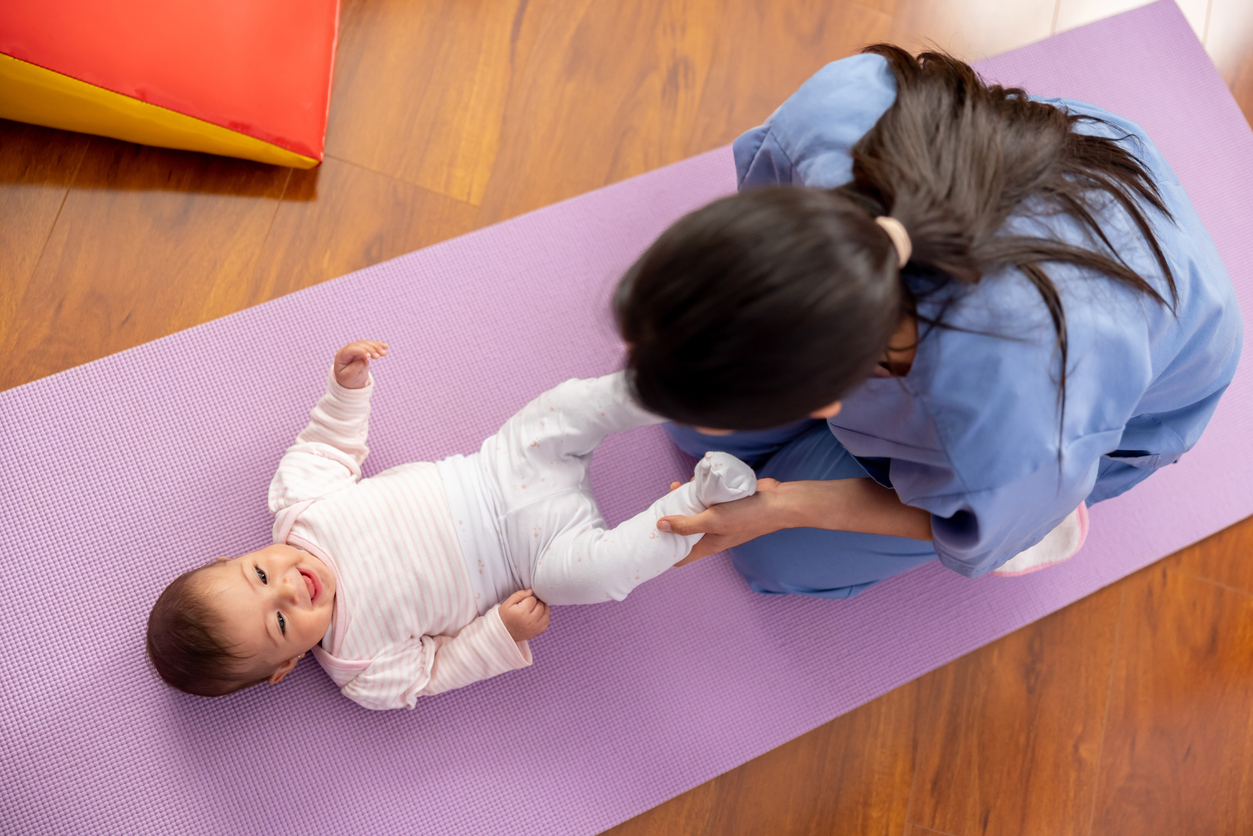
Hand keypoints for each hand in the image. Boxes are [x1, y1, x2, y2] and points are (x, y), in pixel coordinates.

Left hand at [333, 340, 387, 388]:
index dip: (360, 351)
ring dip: (376, 347)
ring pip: (366, 344)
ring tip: (384, 353)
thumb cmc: (348, 379)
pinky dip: (378, 346)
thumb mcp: (349, 377)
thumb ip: (355, 368)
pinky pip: (370, 345)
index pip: (351, 349)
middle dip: (371, 349)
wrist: (350, 381)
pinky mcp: (362, 350)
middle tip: (380, 356)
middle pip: (360, 345)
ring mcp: (355, 349)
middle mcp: (347, 350)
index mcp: (341, 356)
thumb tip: (364, 360)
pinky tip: (385, 346)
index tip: (369, 357)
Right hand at [498, 589, 550, 641]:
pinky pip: (547, 623)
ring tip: (535, 608)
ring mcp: (535, 628)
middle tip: (529, 605)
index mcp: (522, 612)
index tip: (523, 602)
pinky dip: (544, 618)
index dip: (528, 598)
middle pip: (541, 606)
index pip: (533, 599)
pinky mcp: (537, 632)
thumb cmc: (504, 616)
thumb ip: (519, 594)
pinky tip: (538, 616)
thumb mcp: (508, 603)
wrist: (502, 632)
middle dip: (536, 603)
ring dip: (543, 609)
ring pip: (547, 613)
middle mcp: (530, 621)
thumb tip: (531, 591)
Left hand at [661, 477, 785, 564]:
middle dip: (670, 518)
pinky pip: (705, 498)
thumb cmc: (748, 516)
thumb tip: (659, 526)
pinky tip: (694, 479)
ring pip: (693, 511)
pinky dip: (698, 490)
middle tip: (661, 504)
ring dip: (684, 499)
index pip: (680, 557)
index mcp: (707, 545)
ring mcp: (718, 518)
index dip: (664, 551)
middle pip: (683, 530)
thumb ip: (686, 524)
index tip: (650, 539)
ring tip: (676, 486)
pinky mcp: (725, 504)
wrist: (778, 501)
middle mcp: (711, 534)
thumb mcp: (713, 521)